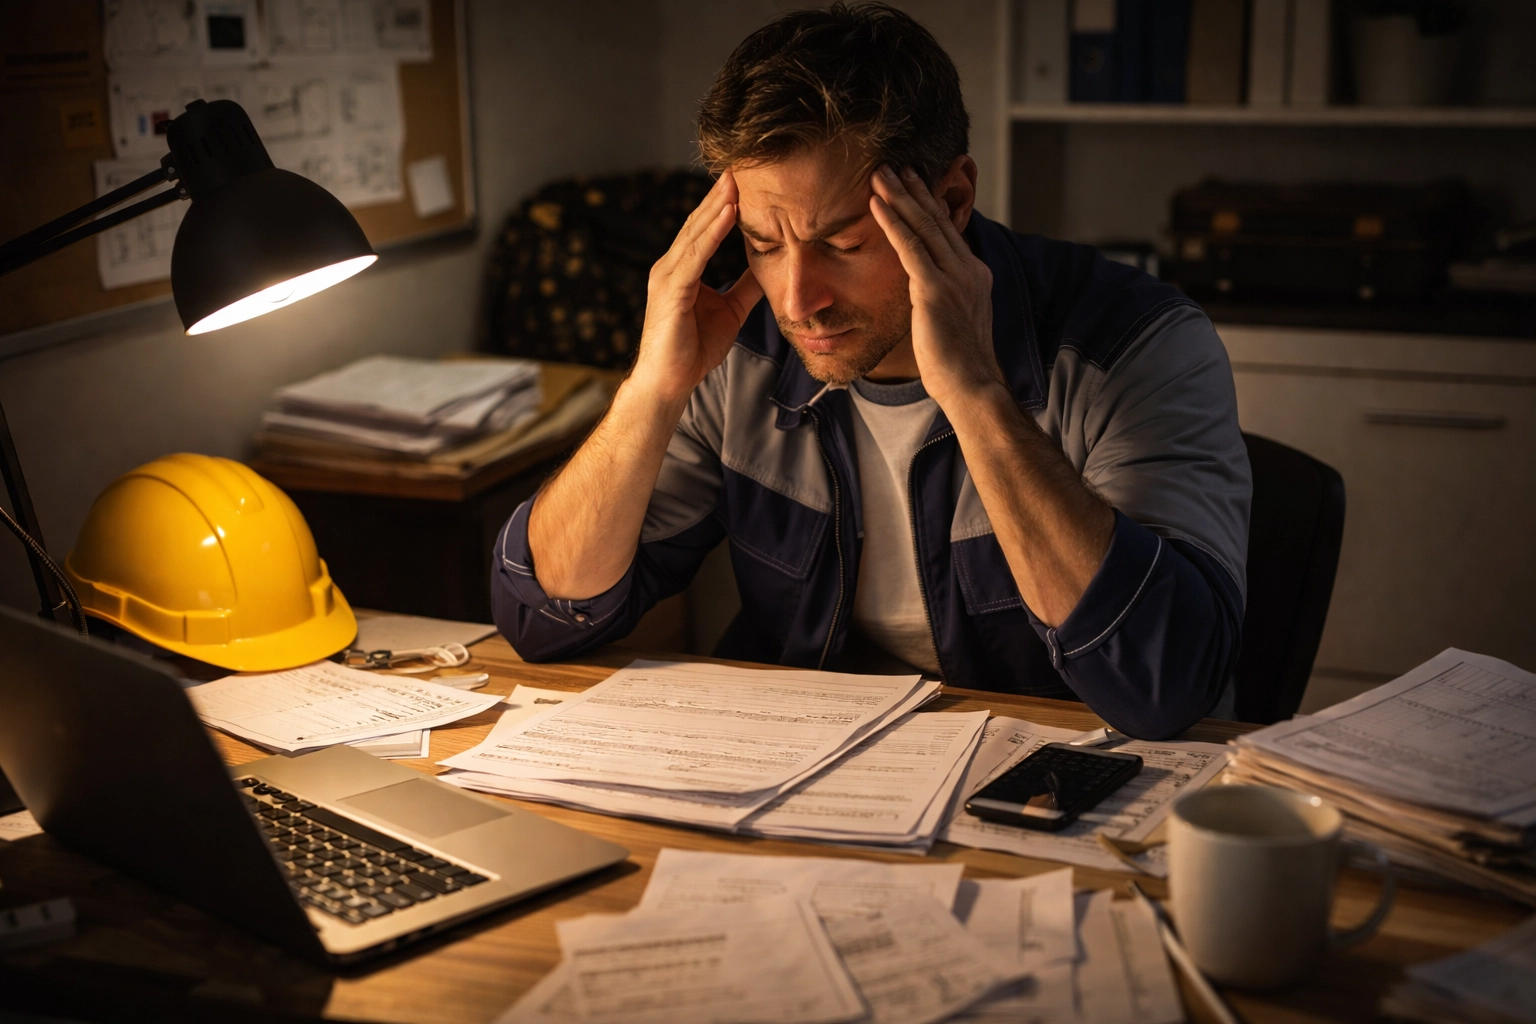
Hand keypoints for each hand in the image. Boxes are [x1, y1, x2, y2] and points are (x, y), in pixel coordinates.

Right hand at [631, 172, 763, 405]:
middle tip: (740, 164)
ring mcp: (667, 276)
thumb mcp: (730, 311)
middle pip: (698, 222)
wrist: (669, 383)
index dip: (723, 204)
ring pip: (696, 232)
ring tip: (737, 179)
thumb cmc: (692, 350)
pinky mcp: (671, 290)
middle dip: (720, 194)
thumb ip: (745, 287)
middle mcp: (670, 266)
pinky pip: (696, 254)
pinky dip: (713, 232)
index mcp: (682, 269)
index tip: (745, 180)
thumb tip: (770, 268)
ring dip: (718, 204)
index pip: (704, 228)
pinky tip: (730, 212)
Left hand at [869, 165, 1003, 406]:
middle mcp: (968, 269)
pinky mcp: (935, 290)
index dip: (928, 205)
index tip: (912, 183)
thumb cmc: (957, 364)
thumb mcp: (953, 320)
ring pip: (924, 227)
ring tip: (880, 174)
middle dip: (913, 190)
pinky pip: (910, 249)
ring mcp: (955, 278)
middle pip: (937, 220)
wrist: (972, 385)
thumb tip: (923, 291)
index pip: (948, 231)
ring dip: (899, 197)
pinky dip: (893, 223)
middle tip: (893, 166)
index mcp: (974, 274)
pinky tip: (877, 205)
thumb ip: (942, 296)